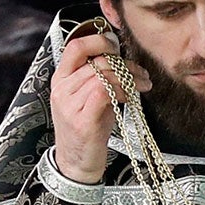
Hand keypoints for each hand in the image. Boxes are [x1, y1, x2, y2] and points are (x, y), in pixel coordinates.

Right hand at [50, 26, 146, 183]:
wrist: (76, 164)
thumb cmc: (88, 130)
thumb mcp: (89, 99)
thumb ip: (98, 78)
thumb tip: (122, 59)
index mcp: (61, 79)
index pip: (75, 46)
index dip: (98, 41)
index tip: (118, 48)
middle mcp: (62, 89)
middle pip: (96, 61)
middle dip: (125, 63)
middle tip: (141, 72)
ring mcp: (69, 104)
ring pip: (103, 75)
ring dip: (129, 77)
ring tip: (143, 83)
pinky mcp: (82, 120)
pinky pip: (105, 92)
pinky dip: (124, 90)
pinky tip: (133, 96)